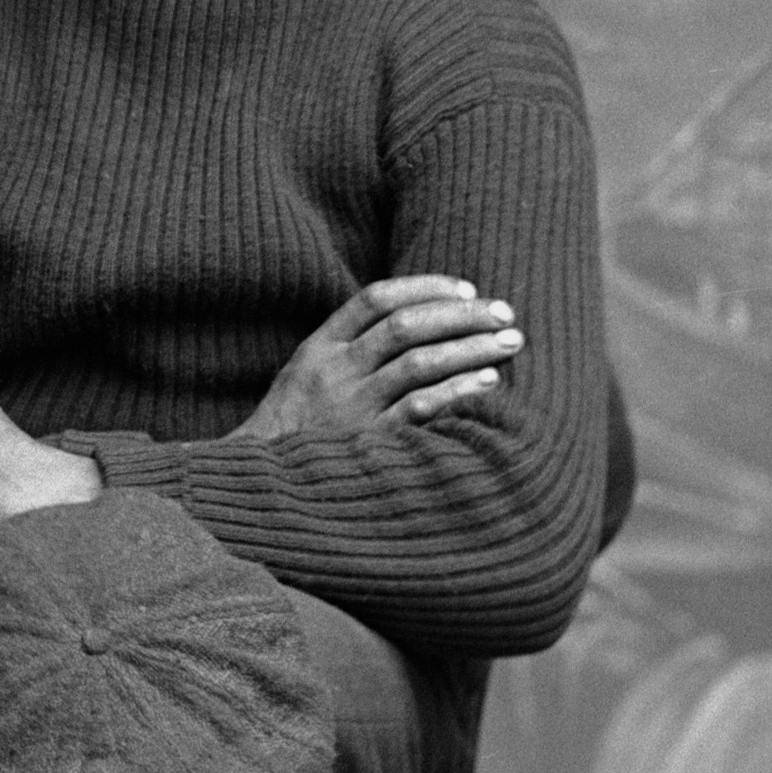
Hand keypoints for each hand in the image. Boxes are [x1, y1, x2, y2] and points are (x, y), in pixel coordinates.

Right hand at [233, 275, 523, 446]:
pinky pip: (420, 409)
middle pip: (405, 326)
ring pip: (419, 362)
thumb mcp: (306, 374)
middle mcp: (335, 371)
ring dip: (471, 348)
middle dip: (462, 314)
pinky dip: (458, 391)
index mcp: (319, 347)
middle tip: (503, 313)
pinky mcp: (370, 443)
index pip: (376, 299)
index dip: (426, 287)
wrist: (263, 484)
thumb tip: (415, 317)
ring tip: (508, 342)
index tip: (467, 288)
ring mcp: (352, 407)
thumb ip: (349, 346)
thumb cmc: (295, 427)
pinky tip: (488, 382)